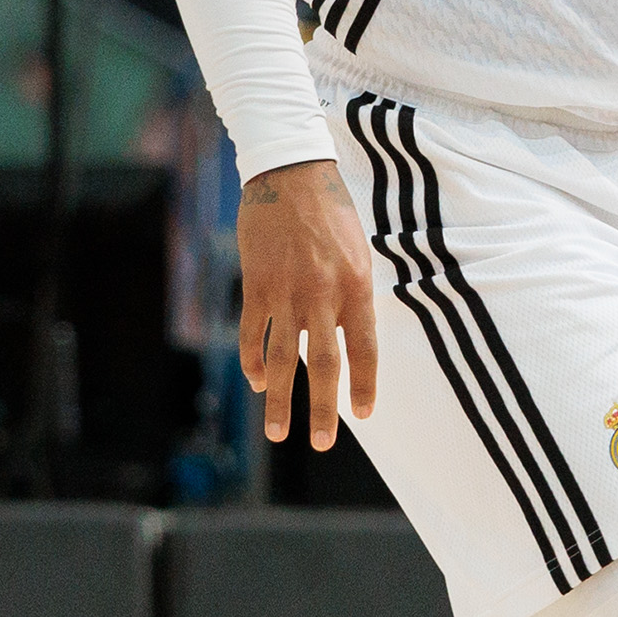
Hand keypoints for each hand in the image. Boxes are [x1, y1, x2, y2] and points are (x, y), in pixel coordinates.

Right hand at [235, 157, 379, 449]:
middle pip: (324, 364)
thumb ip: (352, 296)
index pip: (364, 348)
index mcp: (356, 286)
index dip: (365, 385)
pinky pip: (253, 333)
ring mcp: (287, 291)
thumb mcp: (356, 252)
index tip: (363, 414)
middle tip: (321, 443)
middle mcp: (323, 294)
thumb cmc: (331, 212)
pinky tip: (255, 382)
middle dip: (323, 409)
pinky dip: (252, 361)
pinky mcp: (257, 284)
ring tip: (278, 432)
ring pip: (281, 359)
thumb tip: (344, 338)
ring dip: (279, 401)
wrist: (290, 172)